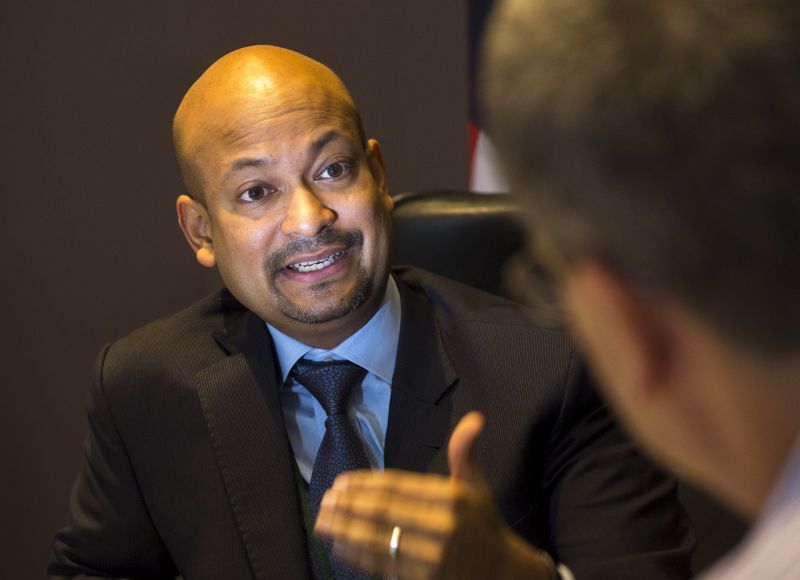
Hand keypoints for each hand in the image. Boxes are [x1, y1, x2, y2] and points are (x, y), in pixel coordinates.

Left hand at [314, 412, 553, 578]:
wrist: (502, 572)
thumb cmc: (483, 524)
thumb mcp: (477, 486)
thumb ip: (465, 453)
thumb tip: (474, 419)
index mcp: (452, 499)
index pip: (400, 487)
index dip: (367, 484)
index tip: (342, 482)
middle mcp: (443, 527)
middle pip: (385, 513)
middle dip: (350, 505)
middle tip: (326, 499)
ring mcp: (433, 557)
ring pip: (380, 540)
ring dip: (346, 530)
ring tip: (323, 521)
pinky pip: (384, 565)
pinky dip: (359, 555)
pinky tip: (339, 545)